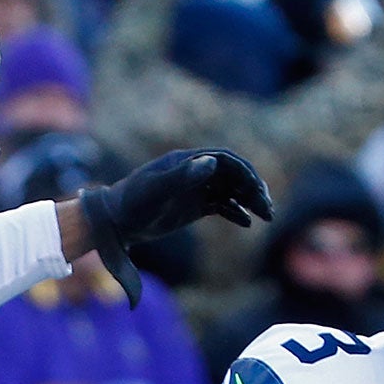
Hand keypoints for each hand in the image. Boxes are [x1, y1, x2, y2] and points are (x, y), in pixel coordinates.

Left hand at [70, 150, 273, 304]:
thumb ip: (183, 176)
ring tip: (265, 217)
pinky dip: (235, 212)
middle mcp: (193, 172)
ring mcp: (193, 190)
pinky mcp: (191, 207)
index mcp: (187, 162)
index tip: (259, 191)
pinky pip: (220, 206)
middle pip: (233, 175)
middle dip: (254, 189)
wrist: (114, 222)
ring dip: (249, 201)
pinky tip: (246, 223)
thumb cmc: (132, 205)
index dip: (245, 173)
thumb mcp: (157, 191)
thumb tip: (212, 162)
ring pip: (230, 190)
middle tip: (269, 209)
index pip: (226, 160)